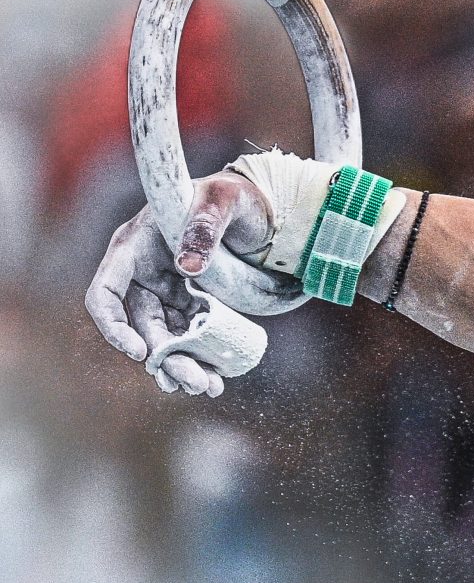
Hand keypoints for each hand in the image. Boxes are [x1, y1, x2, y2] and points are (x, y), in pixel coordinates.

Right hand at [83, 172, 276, 395]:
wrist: (259, 206)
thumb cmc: (231, 195)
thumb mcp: (221, 201)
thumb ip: (204, 226)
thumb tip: (188, 268)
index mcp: (133, 247)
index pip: (104, 293)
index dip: (115, 326)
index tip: (141, 352)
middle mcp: (143, 272)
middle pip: (142, 324)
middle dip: (165, 357)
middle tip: (194, 383)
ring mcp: (166, 289)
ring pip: (166, 335)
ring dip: (182, 364)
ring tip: (207, 387)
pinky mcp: (191, 300)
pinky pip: (190, 334)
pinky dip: (200, 355)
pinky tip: (217, 376)